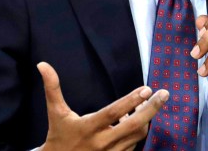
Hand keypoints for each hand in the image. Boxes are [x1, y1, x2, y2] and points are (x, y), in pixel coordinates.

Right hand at [37, 62, 168, 150]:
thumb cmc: (59, 135)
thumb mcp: (56, 112)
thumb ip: (52, 88)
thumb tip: (42, 65)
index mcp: (89, 128)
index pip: (114, 113)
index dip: (131, 101)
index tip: (147, 89)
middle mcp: (102, 142)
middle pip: (134, 126)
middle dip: (152, 109)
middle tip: (164, 94)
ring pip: (138, 136)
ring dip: (146, 118)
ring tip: (148, 103)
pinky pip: (134, 145)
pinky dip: (139, 131)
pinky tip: (138, 118)